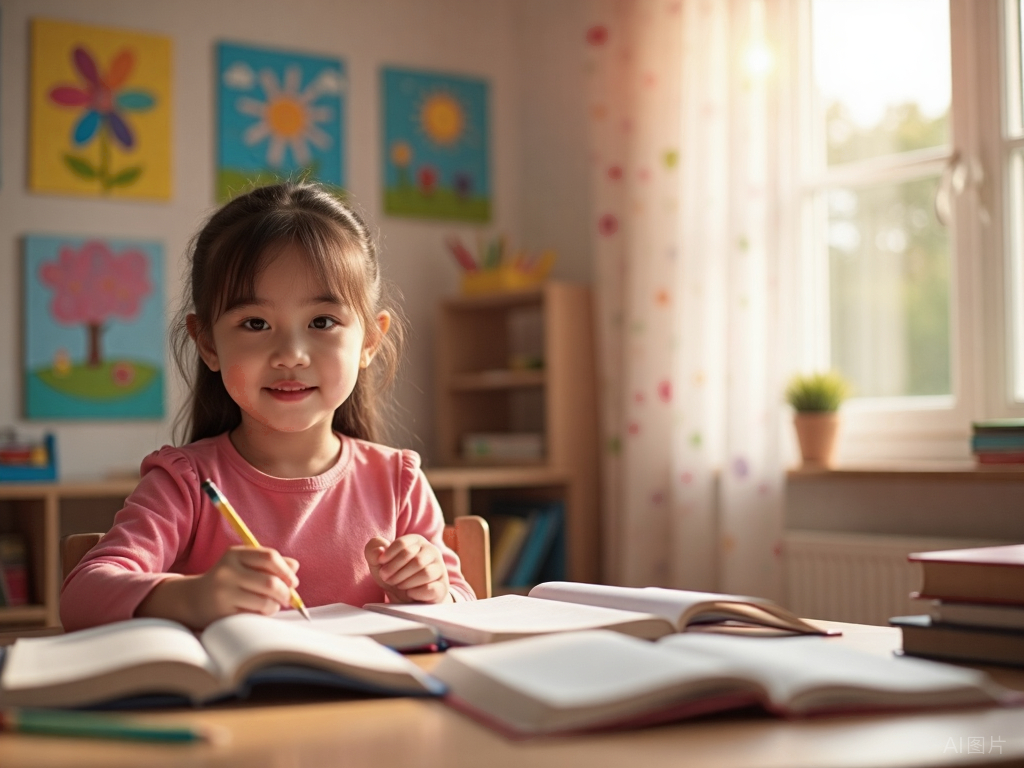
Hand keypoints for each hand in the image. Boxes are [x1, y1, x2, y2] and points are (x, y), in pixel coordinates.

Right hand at [138, 546, 299, 628]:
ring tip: (271, 605)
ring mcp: (223, 593)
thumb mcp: (245, 565)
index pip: (269, 557)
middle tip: (288, 598)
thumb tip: (295, 567)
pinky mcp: (222, 612)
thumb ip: (271, 563)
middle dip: (286, 592)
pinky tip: (256, 612)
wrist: (194, 599)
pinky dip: (262, 615)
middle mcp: (227, 571)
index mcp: (235, 555)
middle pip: (270, 582)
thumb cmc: (229, 579)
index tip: (293, 582)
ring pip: (265, 602)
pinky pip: (254, 616)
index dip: (286, 571)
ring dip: (275, 606)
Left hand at [364, 534, 451, 603]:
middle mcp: (431, 551)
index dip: (388, 557)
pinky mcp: (442, 586)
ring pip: (425, 573)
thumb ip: (373, 550)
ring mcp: (440, 568)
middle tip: (387, 578)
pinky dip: (416, 592)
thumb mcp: (378, 563)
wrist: (407, 598)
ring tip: (399, 585)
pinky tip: (410, 593)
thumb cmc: (393, 575)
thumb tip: (379, 551)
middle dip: (395, 571)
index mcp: (417, 541)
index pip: (403, 544)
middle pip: (414, 559)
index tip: (381, 566)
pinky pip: (431, 588)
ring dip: (405, 582)